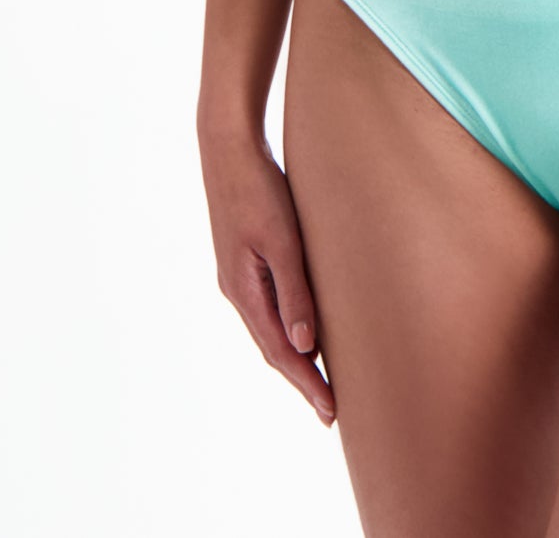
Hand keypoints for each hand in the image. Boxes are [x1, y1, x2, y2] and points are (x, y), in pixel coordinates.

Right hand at [199, 122, 335, 425]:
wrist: (228, 147)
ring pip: (270, 327)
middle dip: (301, 379)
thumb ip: (293, 290)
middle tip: (330, 409)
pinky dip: (288, 326)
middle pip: (272, 347)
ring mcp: (239, 275)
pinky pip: (269, 305)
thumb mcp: (281, 239)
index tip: (329, 411)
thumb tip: (304, 344)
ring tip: (321, 378)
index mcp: (243, 291)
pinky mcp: (245, 259)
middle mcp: (237, 290)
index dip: (305, 383)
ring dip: (295, 355)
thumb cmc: (258, 189)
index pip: (279, 352)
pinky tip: (305, 327)